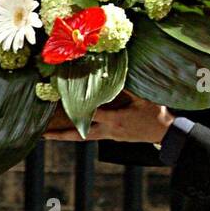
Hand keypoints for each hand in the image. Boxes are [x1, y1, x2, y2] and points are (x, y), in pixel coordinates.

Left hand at [42, 94, 173, 143]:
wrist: (167, 133)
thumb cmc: (156, 114)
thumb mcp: (144, 98)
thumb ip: (128, 87)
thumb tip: (116, 72)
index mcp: (116, 119)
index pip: (92, 113)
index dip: (76, 108)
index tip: (60, 102)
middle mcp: (109, 130)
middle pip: (80, 134)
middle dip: (60, 134)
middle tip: (42, 134)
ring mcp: (110, 136)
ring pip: (83, 138)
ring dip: (66, 136)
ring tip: (49, 134)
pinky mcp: (113, 137)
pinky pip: (92, 136)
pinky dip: (79, 133)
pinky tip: (72, 130)